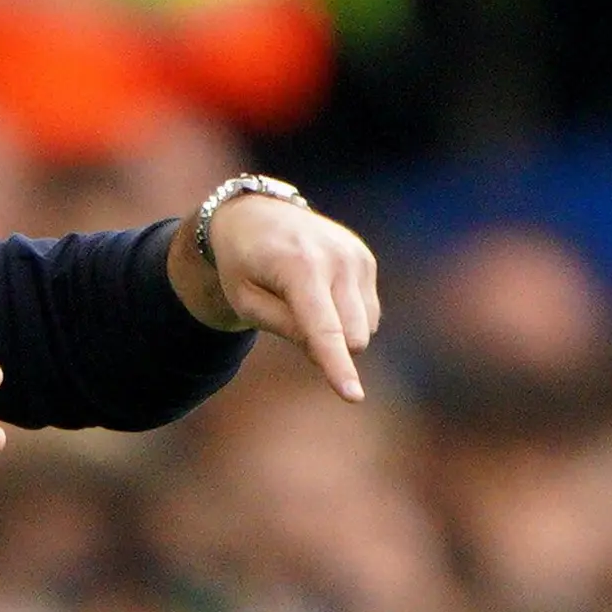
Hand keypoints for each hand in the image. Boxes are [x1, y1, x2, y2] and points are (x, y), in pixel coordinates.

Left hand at [174, 189, 382, 399]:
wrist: (256, 214)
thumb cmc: (243, 265)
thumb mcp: (246, 301)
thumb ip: (284, 328)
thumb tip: (326, 352)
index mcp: (300, 266)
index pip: (324, 329)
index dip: (337, 366)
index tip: (354, 397)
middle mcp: (336, 258)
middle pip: (352, 338)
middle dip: (328, 347)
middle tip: (291, 319)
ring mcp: (356, 256)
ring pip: (364, 331)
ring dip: (338, 332)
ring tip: (304, 301)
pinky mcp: (365, 259)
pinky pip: (369, 315)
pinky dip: (346, 317)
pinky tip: (322, 293)